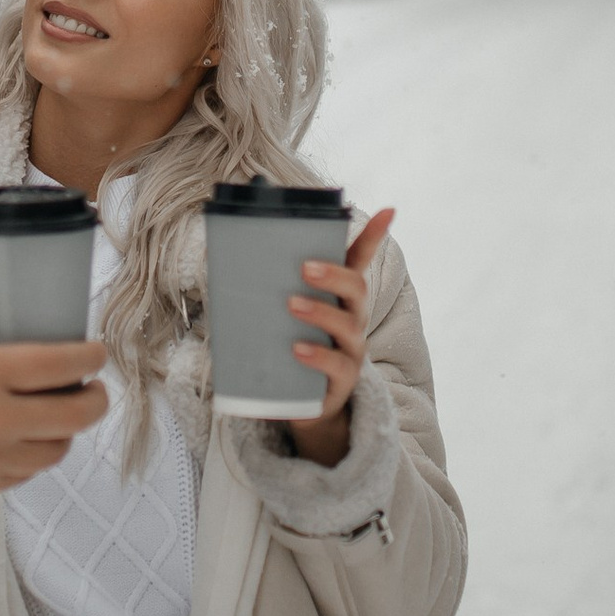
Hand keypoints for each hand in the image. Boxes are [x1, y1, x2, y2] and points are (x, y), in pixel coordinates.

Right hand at [0, 334, 108, 505]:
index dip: (90, 356)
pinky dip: (33, 456)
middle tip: (92, 388)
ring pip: (57, 450)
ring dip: (65, 432)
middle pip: (77, 414)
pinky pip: (25, 474)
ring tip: (58, 416)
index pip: (62, 364)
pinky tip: (24, 442)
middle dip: (95, 399)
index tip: (96, 350)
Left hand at [285, 207, 393, 467]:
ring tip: (292, 304)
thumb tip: (225, 251)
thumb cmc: (291, 347)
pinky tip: (296, 349)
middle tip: (304, 267)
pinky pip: (335, 366)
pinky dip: (316, 356)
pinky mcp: (341, 382)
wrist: (303, 406)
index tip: (389, 209)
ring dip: (320, 311)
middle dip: (333, 274)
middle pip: (357, 288)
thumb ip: (268, 288)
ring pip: (348, 326)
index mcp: (340, 297)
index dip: (375, 236)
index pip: (361, 260)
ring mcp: (351, 351)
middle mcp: (353, 319)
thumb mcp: (284, 316)